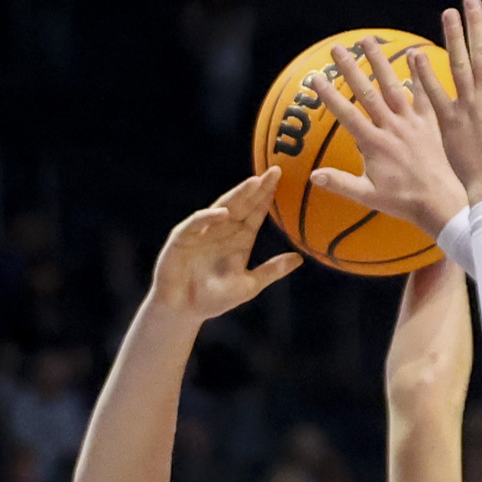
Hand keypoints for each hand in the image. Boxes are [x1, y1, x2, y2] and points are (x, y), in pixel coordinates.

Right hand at [143, 169, 302, 323]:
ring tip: (254, 183)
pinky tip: (223, 213)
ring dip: (237, 195)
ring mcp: (202, 232)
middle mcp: (222, 230)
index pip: (256, 213)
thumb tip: (299, 259)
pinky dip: (209, 217)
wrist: (182, 310)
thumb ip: (271, 271)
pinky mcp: (183, 238)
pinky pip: (197, 223)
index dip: (267, 197)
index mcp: (238, 239)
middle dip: (257, 188)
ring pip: (222, 208)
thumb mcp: (248, 285)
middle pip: (243, 204)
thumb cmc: (213, 299)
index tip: (281, 180)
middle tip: (275, 171)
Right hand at [308, 38, 469, 236]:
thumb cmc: (403, 201)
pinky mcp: (429, 122)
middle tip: (336, 48)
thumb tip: (313, 176)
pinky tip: (414, 53)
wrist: (440, 201)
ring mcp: (411, 123)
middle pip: (366, 93)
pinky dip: (418, 74)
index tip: (316, 78)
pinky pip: (423, 94)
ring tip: (367, 41)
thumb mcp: (367, 196)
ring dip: (379, 62)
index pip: (346, 114)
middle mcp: (391, 128)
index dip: (330, 96)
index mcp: (373, 144)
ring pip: (392, 86)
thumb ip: (340, 183)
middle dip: (349, 69)